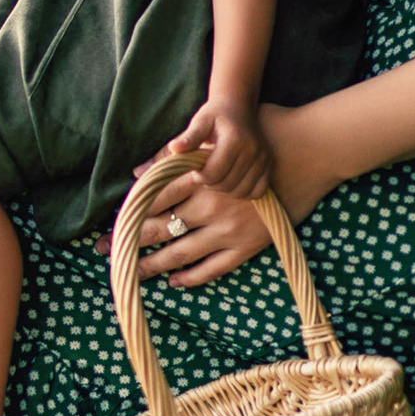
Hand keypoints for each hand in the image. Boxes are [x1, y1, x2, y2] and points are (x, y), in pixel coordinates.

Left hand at [120, 102, 340, 287]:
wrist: (310, 153)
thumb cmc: (260, 137)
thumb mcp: (214, 134)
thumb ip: (174, 152)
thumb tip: (138, 169)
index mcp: (198, 178)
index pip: (152, 200)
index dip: (128, 213)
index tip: (109, 226)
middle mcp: (210, 206)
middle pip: (160, 228)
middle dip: (129, 242)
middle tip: (104, 250)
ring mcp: (230, 229)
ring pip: (182, 253)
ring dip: (154, 264)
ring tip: (134, 272)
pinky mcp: (250, 245)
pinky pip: (214, 268)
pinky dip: (191, 276)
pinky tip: (174, 280)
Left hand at [174, 96, 270, 202]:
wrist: (238, 107)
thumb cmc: (215, 115)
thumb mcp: (199, 122)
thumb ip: (188, 138)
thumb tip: (174, 149)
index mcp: (235, 140)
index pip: (214, 173)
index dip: (199, 176)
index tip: (194, 169)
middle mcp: (253, 151)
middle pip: (227, 185)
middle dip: (210, 184)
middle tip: (203, 173)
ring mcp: (263, 160)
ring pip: (240, 191)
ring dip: (224, 190)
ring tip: (215, 176)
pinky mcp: (269, 166)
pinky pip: (256, 192)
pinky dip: (242, 192)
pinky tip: (231, 181)